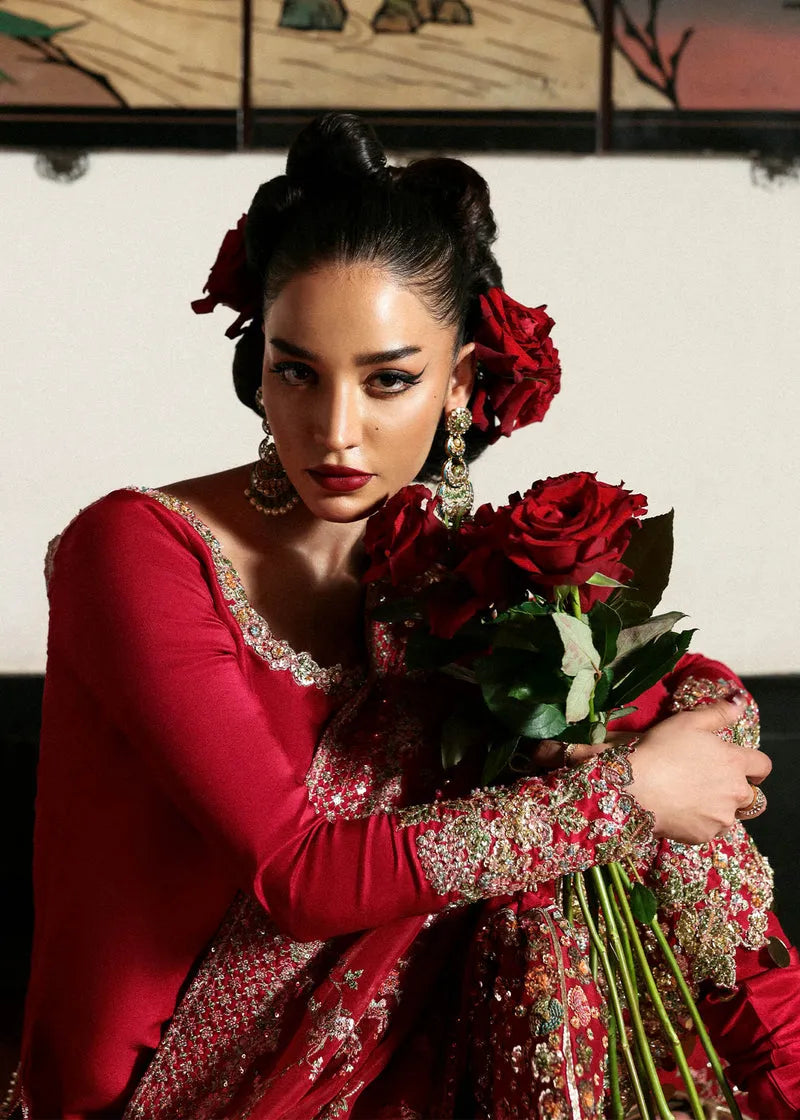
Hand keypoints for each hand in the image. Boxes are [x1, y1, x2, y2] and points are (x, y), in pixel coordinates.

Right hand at [625, 693, 770, 843]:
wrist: (634, 787)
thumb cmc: (661, 750)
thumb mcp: (688, 722)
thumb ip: (719, 713)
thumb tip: (740, 702)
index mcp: (734, 762)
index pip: (763, 766)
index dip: (755, 765)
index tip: (742, 766)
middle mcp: (736, 793)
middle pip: (753, 797)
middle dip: (738, 791)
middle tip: (712, 784)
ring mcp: (722, 818)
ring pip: (731, 815)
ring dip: (720, 808)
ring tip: (693, 798)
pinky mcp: (705, 836)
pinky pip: (711, 830)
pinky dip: (701, 822)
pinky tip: (681, 811)